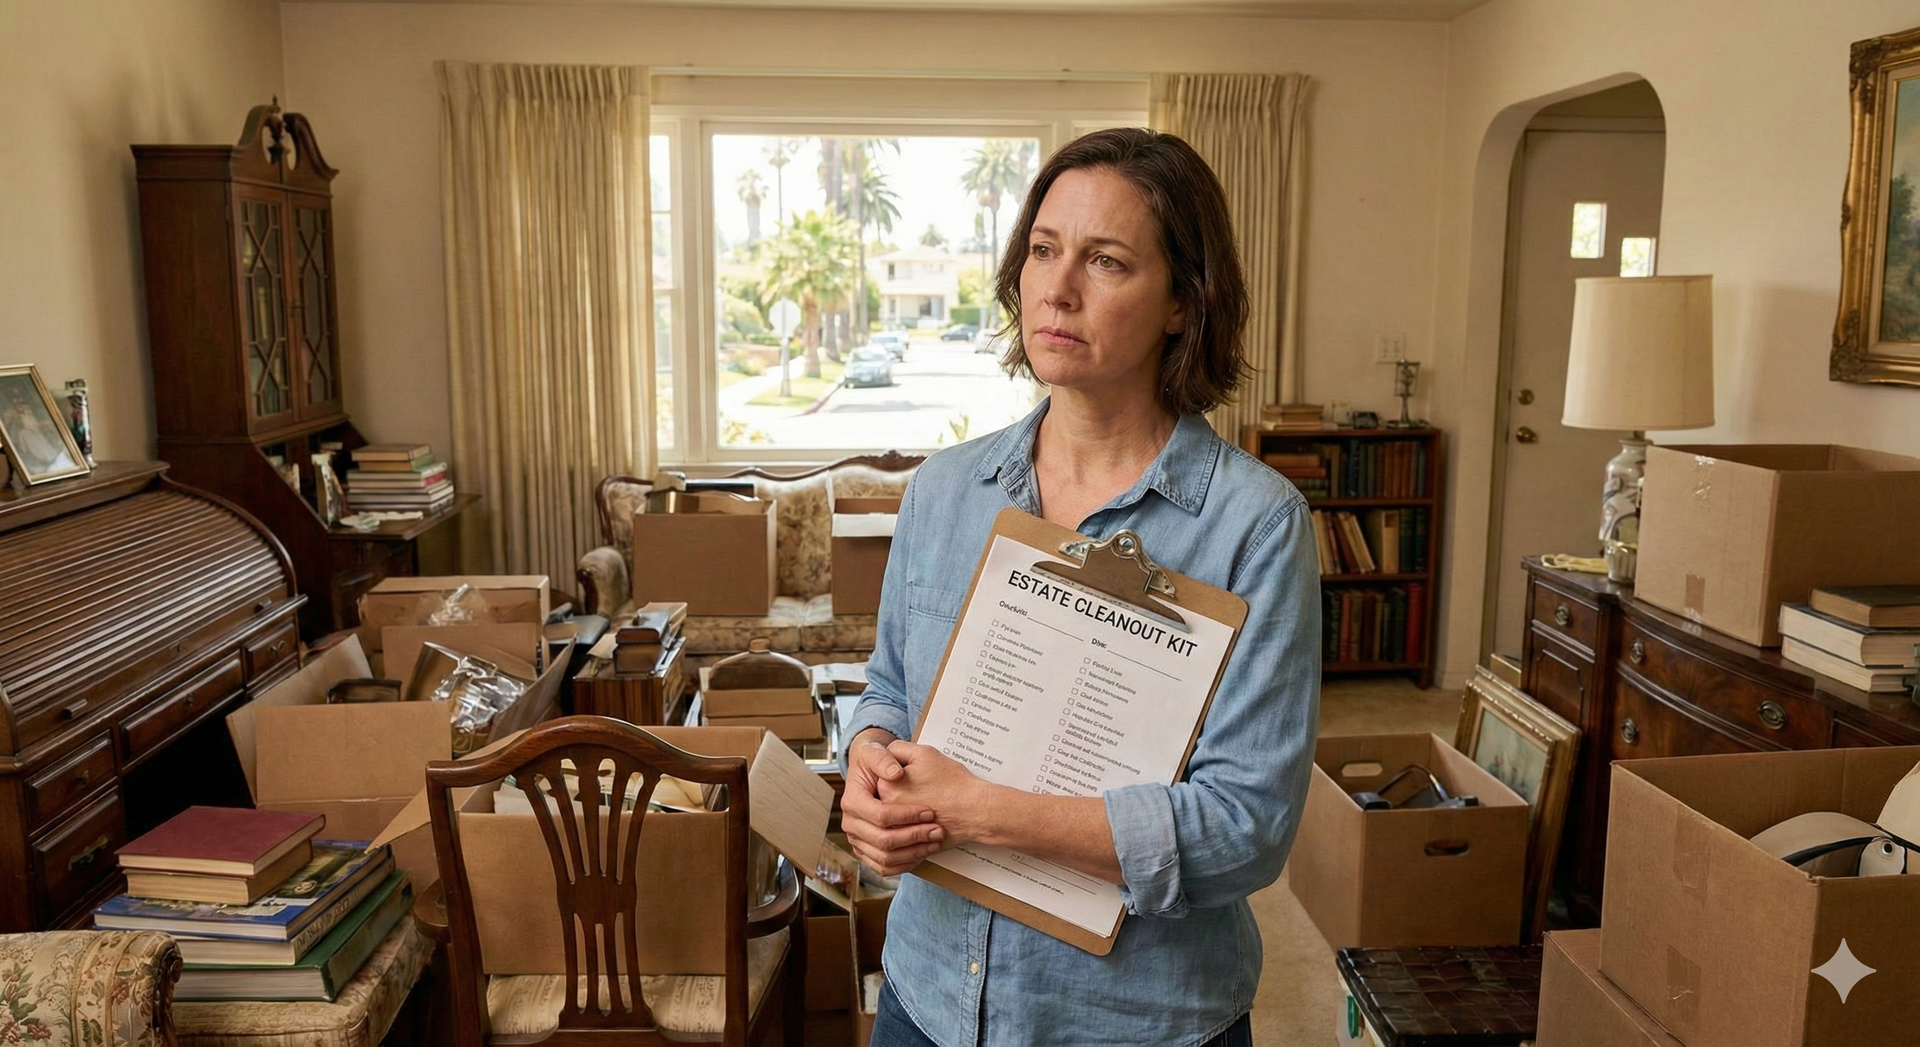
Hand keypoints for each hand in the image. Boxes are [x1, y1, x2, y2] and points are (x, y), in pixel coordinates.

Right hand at [841, 729, 944, 876]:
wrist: (869, 773)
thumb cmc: (874, 761)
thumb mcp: (877, 751)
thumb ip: (885, 759)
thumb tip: (895, 774)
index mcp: (852, 801)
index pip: (880, 815)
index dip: (907, 815)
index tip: (929, 812)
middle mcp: (851, 824)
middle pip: (883, 840)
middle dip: (914, 837)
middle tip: (937, 830)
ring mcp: (857, 840)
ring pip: (885, 858)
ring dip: (913, 853)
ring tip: (934, 841)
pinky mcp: (866, 851)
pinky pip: (884, 867)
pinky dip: (905, 864)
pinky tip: (924, 852)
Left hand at [879, 740, 995, 849]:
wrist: (975, 809)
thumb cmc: (953, 782)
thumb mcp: (924, 753)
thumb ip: (899, 749)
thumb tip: (887, 755)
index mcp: (886, 788)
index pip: (880, 777)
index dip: (898, 773)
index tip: (913, 774)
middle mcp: (888, 811)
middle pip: (886, 799)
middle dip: (901, 793)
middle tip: (923, 789)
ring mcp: (899, 830)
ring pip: (894, 819)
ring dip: (905, 813)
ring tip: (928, 804)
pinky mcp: (911, 844)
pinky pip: (904, 837)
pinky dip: (913, 830)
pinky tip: (928, 820)